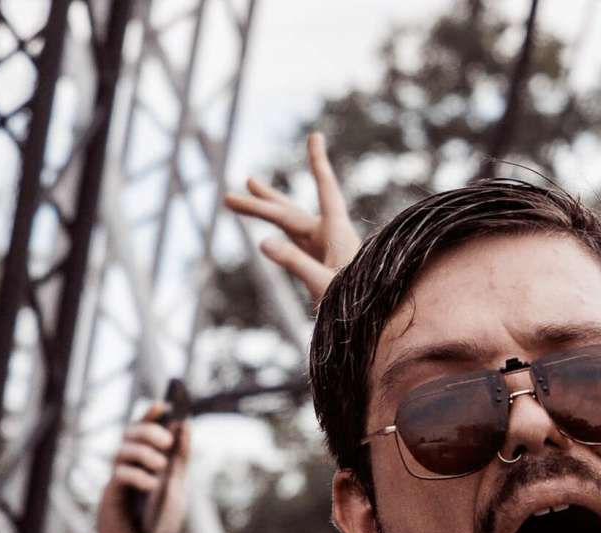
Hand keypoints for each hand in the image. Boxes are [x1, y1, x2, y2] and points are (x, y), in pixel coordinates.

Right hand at [95, 402, 190, 532]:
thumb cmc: (157, 519)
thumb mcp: (177, 487)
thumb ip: (180, 459)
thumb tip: (185, 425)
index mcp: (146, 460)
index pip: (145, 428)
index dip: (151, 413)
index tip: (164, 403)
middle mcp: (129, 464)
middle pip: (131, 433)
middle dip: (149, 431)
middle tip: (166, 441)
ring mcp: (118, 478)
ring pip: (123, 450)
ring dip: (144, 452)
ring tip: (161, 466)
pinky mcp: (111, 494)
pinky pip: (119, 475)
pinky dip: (137, 476)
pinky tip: (150, 485)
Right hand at [223, 132, 360, 302]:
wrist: (372, 328)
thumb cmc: (356, 306)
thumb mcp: (322, 285)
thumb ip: (294, 263)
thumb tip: (262, 241)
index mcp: (337, 234)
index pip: (326, 190)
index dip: (318, 163)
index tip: (315, 136)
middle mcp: (330, 237)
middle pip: (290, 213)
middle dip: (260, 204)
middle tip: (228, 196)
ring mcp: (323, 250)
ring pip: (289, 224)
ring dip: (266, 208)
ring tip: (243, 188)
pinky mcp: (319, 264)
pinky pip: (293, 243)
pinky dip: (277, 234)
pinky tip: (268, 234)